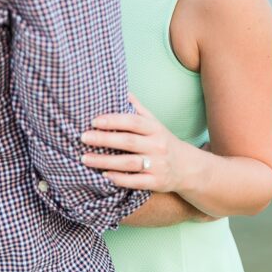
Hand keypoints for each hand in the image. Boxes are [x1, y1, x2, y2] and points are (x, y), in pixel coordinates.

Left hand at [80, 93, 195, 192]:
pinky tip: (104, 175)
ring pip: (129, 163)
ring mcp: (158, 165)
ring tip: (85, 158)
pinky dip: (119, 179)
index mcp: (154, 129)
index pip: (133, 122)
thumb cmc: (162, 141)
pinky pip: (136, 182)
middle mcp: (157, 146)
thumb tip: (119, 88)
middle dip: (104, 139)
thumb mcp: (154, 123)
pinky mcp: (156, 182)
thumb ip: (136, 108)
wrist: (188, 168)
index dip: (113, 120)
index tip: (94, 121)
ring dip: (105, 161)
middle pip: (128, 142)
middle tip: (82, 137)